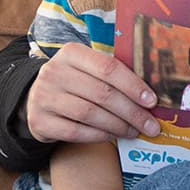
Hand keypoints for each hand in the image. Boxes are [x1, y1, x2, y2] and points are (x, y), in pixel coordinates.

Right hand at [26, 42, 159, 142]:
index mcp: (71, 53)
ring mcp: (43, 97)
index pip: (108, 67)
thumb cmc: (75, 82)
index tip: (152, 101)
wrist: (36, 97)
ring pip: (90, 114)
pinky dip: (99, 135)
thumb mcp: (88, 68)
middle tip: (150, 125)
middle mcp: (54, 72)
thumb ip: (114, 74)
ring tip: (134, 131)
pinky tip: (113, 136)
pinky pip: (76, 131)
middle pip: (102, 93)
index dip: (133, 85)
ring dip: (118, 125)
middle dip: (131, 111)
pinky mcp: (39, 121)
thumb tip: (150, 95)